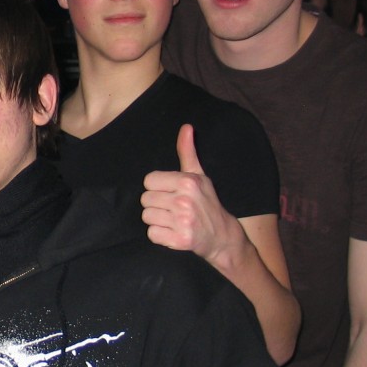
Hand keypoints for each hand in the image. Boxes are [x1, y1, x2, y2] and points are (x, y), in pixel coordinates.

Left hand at [141, 124, 241, 262]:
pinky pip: (152, 234)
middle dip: (156, 204)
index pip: (149, 180)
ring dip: (157, 220)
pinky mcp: (180, 240)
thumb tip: (186, 127)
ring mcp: (183, 221)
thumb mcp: (199, 175)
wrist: (222, 235)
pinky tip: (173, 232)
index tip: (170, 192)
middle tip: (172, 208)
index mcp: (187, 182)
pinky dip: (160, 235)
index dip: (157, 187)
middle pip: (145, 199)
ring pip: (147, 217)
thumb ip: (187, 151)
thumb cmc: (207, 202)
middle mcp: (184, 200)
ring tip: (173, 220)